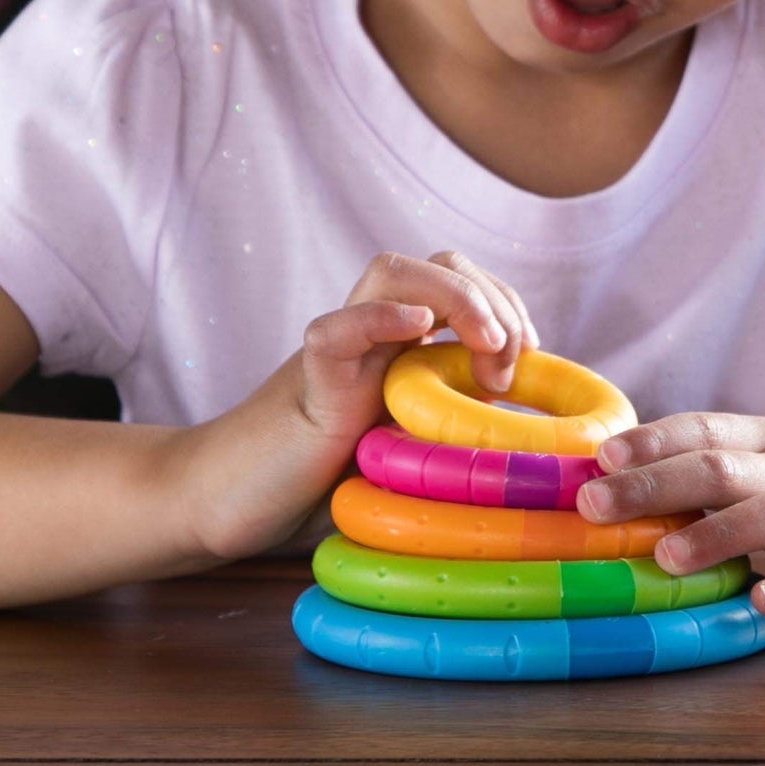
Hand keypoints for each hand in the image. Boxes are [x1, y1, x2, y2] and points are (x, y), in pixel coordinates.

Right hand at [176, 250, 538, 561]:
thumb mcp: (412, 447)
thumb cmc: (327, 482)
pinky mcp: (309, 379)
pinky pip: (336, 328)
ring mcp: (340, 350)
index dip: (506, 304)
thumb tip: (530, 439)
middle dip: (492, 298)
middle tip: (510, 365)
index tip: (531, 356)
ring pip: (392, 270)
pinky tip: (415, 327)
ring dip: (455, 296)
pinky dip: (378, 316)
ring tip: (486, 347)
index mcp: (404, 346)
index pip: (465, 283)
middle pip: (439, 263)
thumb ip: (456, 425)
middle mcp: (374, 334)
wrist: (234, 502)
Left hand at [576, 414, 764, 622]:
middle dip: (654, 486)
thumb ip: (702, 463)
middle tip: (595, 507)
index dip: (650, 442)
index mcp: (764, 440)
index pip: (702, 429)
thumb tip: (605, 476)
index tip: (599, 458)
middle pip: (722, 468)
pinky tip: (758, 600)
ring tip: (665, 557)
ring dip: (716, 534)